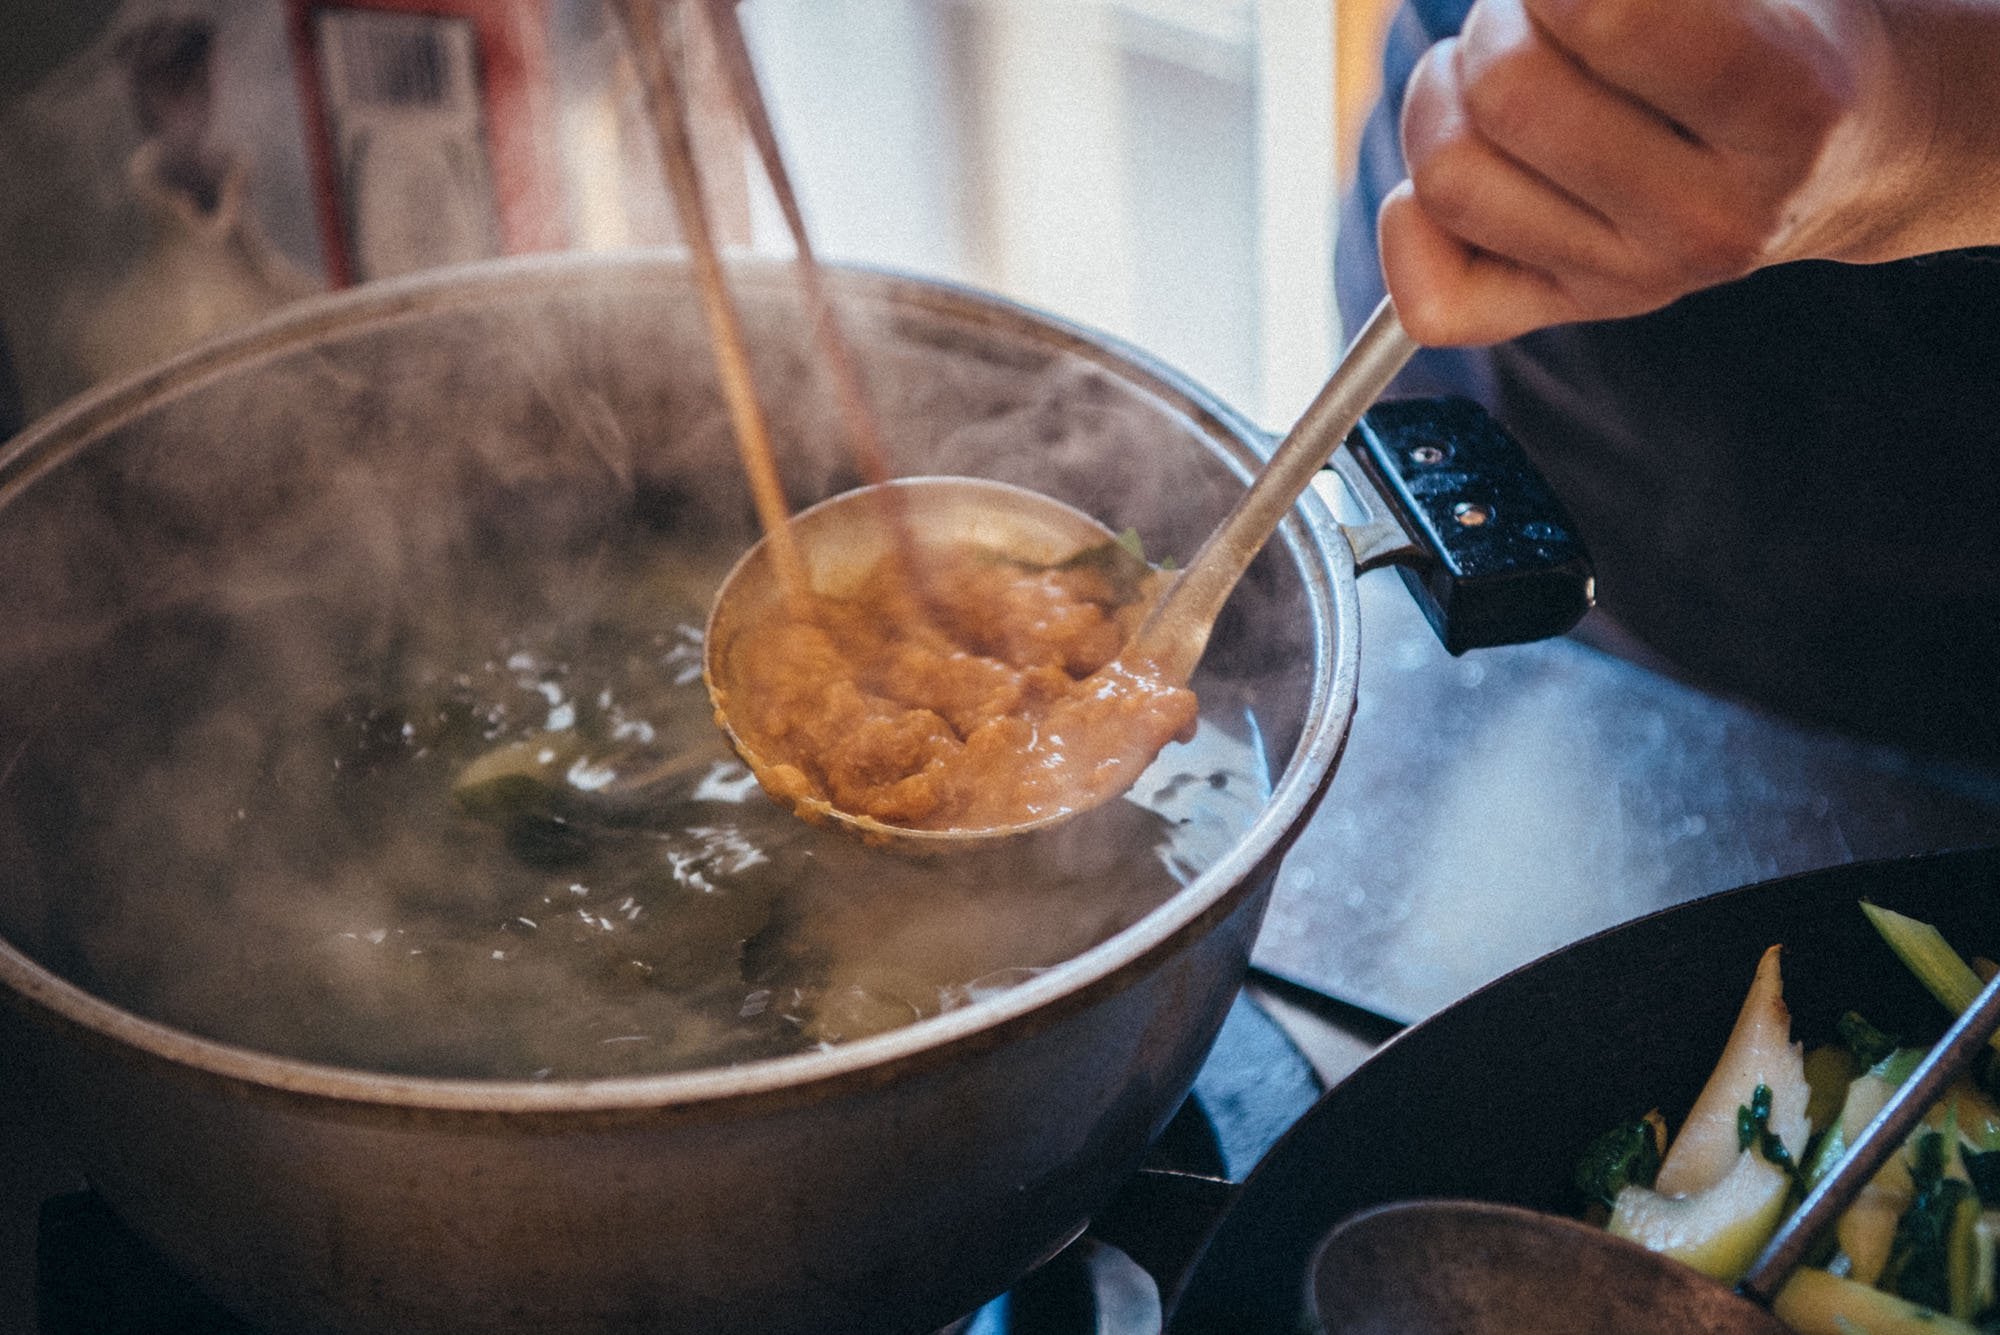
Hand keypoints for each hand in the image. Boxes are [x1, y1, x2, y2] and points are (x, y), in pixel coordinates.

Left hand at [1379, 0, 1999, 345]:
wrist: (1846, 148)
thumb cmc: (1781, 24)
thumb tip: (1540, 0)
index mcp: (1784, 106)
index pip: (1605, 17)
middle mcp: (1710, 218)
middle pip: (1504, 91)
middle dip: (1500, 19)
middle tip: (1540, 12)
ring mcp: (1634, 280)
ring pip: (1446, 177)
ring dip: (1445, 96)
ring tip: (1510, 71)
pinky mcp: (1567, 313)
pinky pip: (1431, 299)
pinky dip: (1411, 224)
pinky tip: (1473, 158)